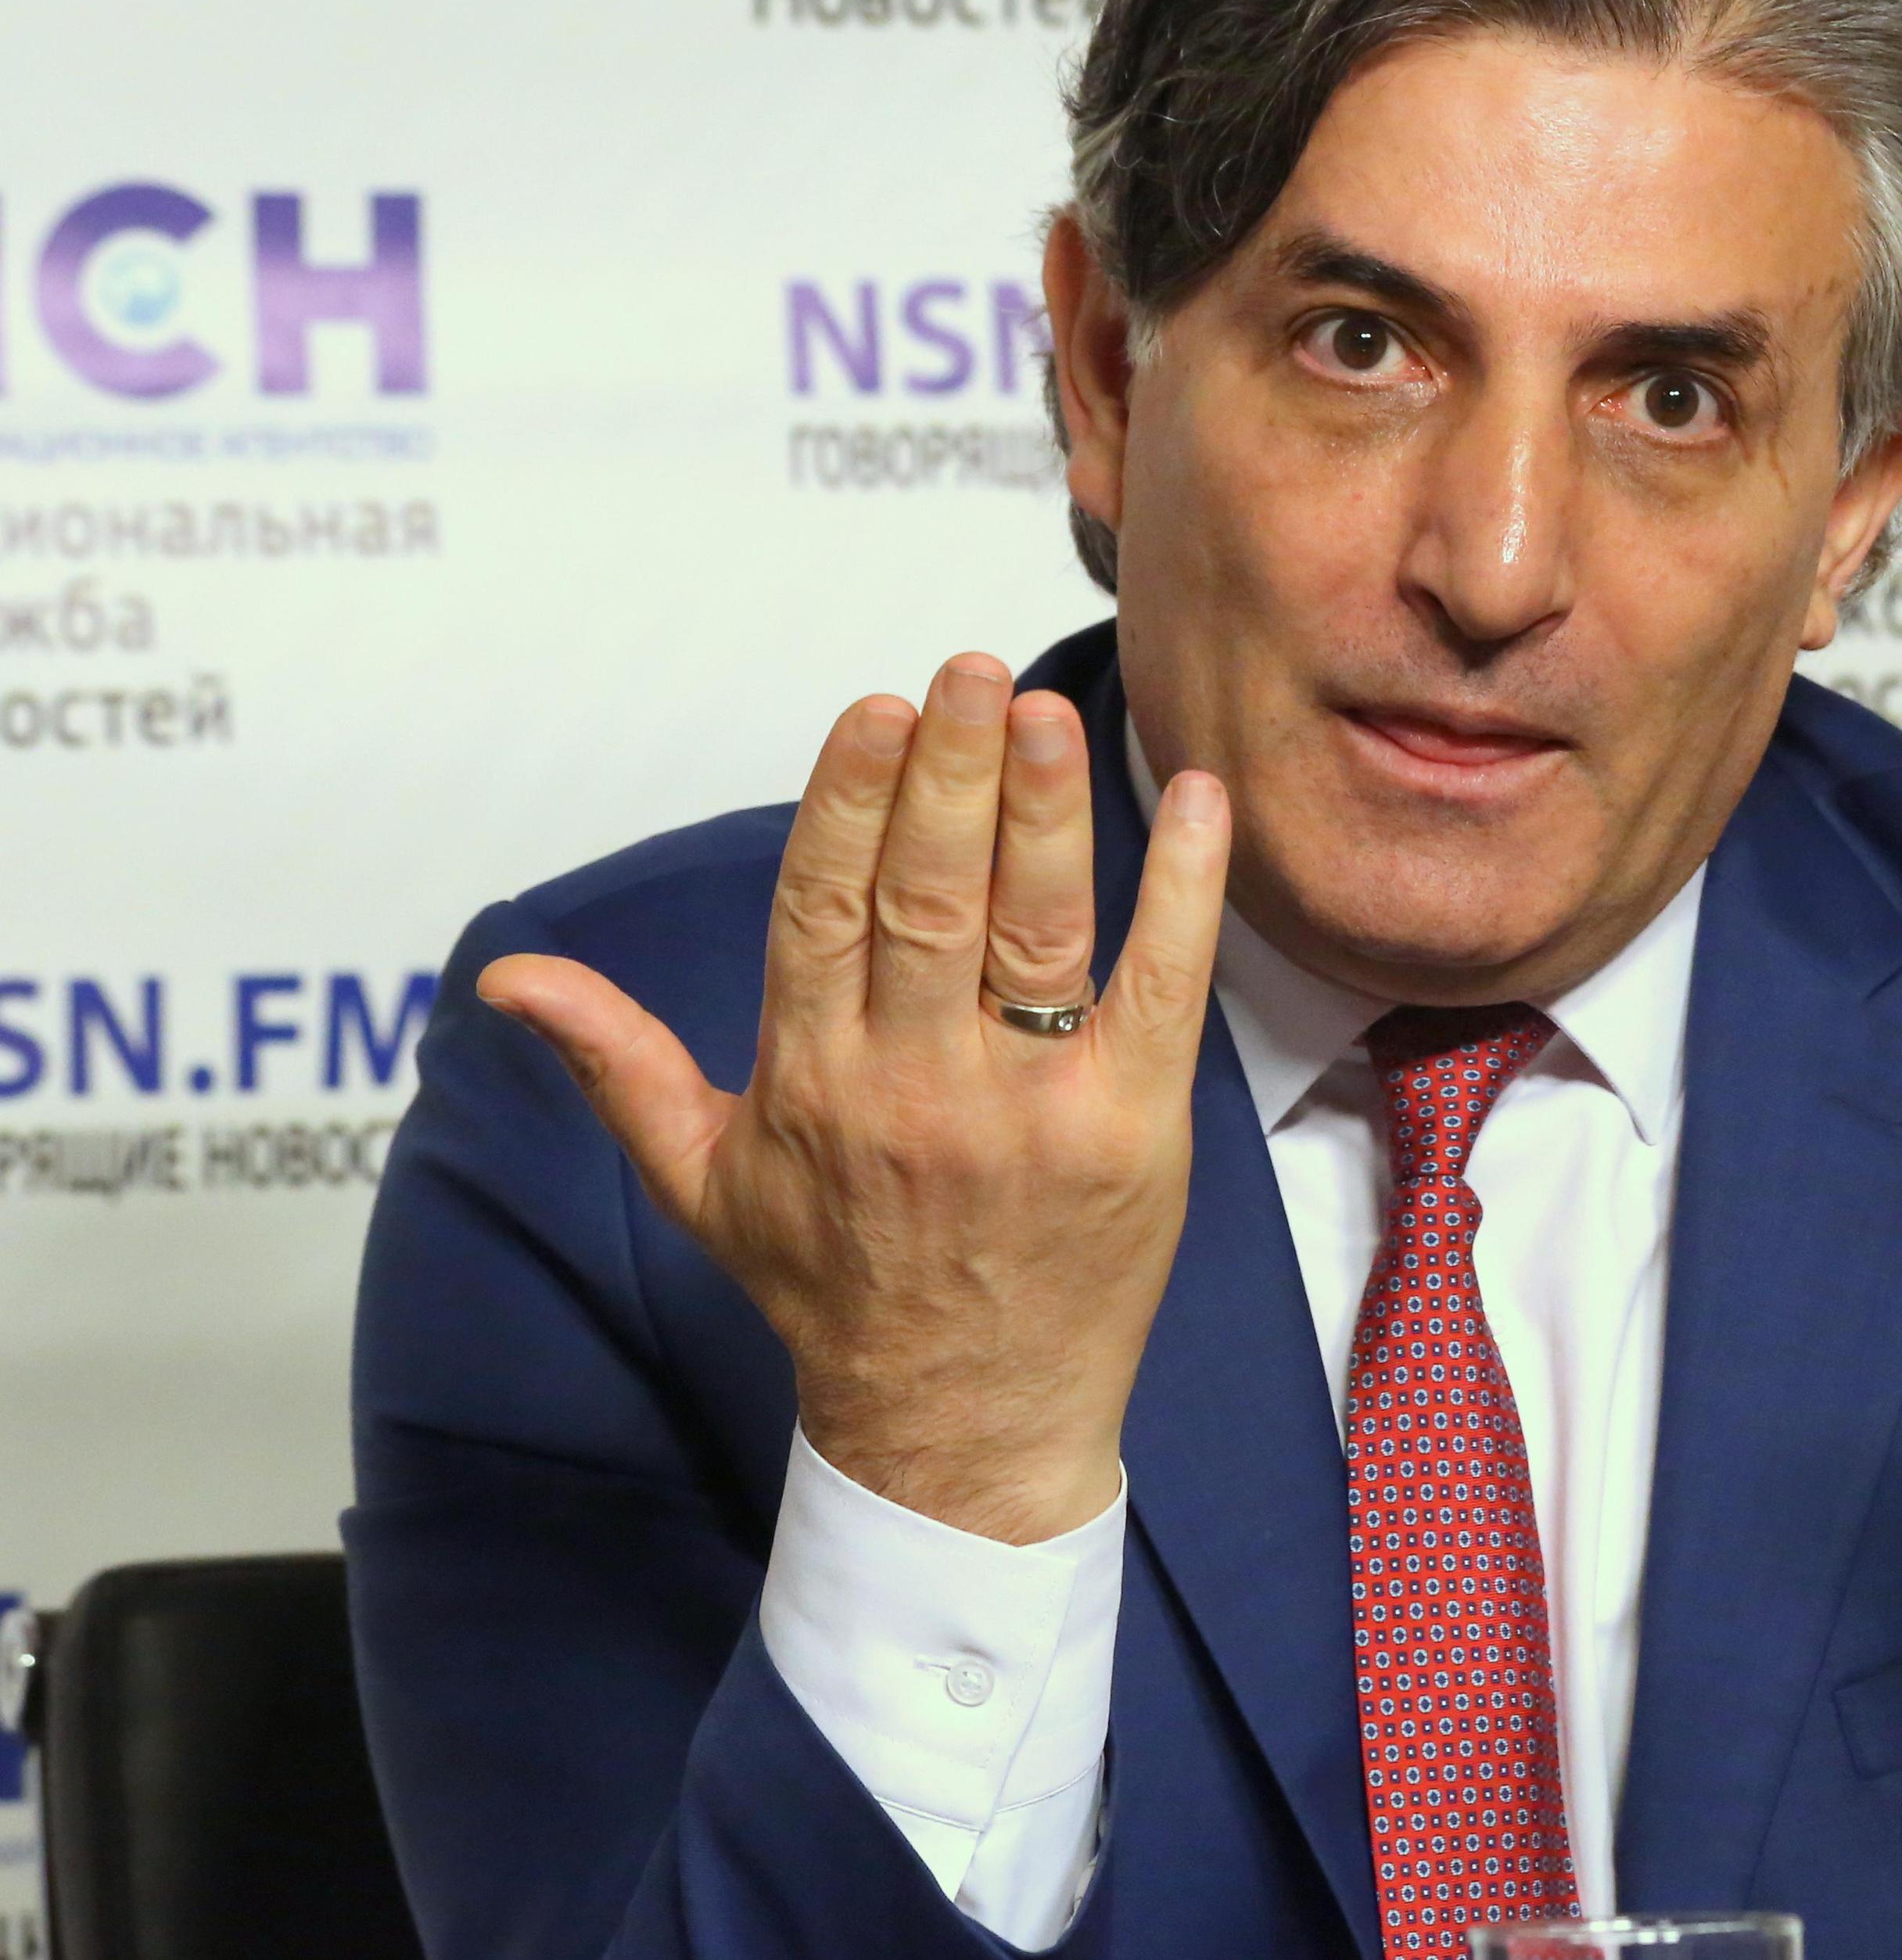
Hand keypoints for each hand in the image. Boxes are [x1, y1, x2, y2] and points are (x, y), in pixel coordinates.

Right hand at [478, 655, 1228, 1542]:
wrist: (962, 1428)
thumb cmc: (832, 1290)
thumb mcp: (703, 1182)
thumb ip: (615, 1062)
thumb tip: (507, 974)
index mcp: (811, 1084)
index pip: (822, 911)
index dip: (849, 803)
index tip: (874, 709)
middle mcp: (914, 1089)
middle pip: (927, 901)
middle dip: (949, 777)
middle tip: (969, 672)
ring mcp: (1029, 1109)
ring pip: (1036, 930)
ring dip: (1046, 810)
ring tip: (1048, 708)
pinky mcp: (1132, 1131)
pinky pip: (1160, 988)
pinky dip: (1181, 891)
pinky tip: (1195, 801)